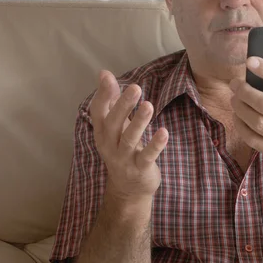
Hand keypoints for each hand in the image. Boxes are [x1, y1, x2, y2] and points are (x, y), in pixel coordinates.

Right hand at [90, 70, 168, 201]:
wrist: (128, 189)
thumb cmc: (122, 150)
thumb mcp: (115, 126)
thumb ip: (112, 100)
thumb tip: (104, 73)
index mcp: (102, 133)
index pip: (98, 112)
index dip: (102, 95)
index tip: (108, 78)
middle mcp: (109, 145)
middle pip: (113, 123)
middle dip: (123, 105)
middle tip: (135, 87)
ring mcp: (124, 159)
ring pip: (129, 139)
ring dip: (139, 122)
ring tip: (149, 105)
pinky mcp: (140, 169)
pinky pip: (147, 156)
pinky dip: (155, 144)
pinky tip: (164, 132)